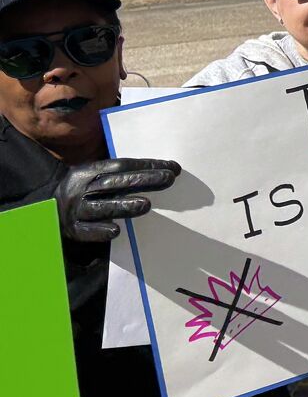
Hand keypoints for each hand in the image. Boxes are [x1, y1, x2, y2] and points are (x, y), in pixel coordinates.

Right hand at [54, 159, 178, 243]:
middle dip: (144, 180)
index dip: (147, 165)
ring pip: (102, 207)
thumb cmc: (84, 190)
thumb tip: (166, 171)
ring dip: (124, 206)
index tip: (173, 167)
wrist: (46, 208)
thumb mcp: (96, 176)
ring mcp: (78, 210)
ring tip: (147, 205)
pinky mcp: (74, 230)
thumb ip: (123, 175)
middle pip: (115, 183)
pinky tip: (117, 231)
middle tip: (169, 179)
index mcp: (89, 171)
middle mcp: (83, 189)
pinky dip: (101, 231)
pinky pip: (88, 231)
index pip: (121, 165)